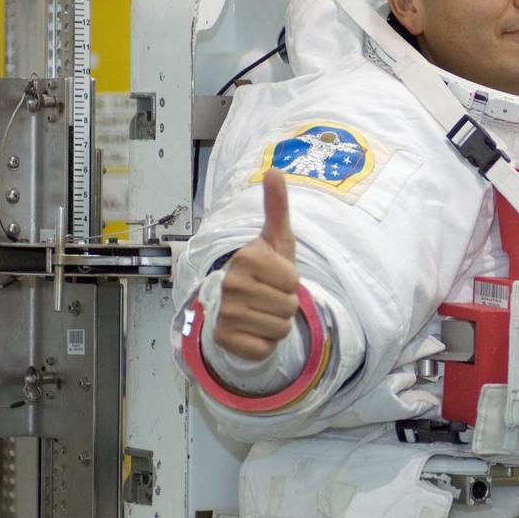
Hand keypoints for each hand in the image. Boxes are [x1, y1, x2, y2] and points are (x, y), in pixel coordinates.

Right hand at [213, 169, 299, 360]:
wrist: (240, 306)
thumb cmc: (265, 270)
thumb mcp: (276, 239)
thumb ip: (277, 206)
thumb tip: (274, 170)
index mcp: (246, 258)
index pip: (293, 281)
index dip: (291, 282)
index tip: (275, 277)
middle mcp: (230, 283)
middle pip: (289, 306)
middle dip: (286, 304)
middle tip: (269, 296)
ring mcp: (224, 313)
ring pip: (280, 328)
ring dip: (277, 323)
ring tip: (261, 311)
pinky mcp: (224, 339)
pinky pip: (266, 347)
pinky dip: (265, 343)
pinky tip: (252, 329)